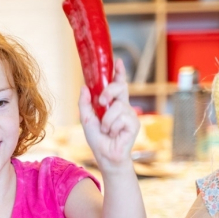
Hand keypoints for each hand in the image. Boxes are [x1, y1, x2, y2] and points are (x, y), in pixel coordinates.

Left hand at [79, 59, 139, 173]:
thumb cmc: (98, 139)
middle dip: (109, 91)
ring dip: (107, 121)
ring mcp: (130, 115)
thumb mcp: (86, 119)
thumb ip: (84, 103)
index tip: (118, 61)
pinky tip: (114, 135)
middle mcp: (124, 107)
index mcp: (113, 104)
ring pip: (117, 107)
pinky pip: (120, 117)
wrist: (105, 156)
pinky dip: (112, 127)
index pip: (118, 85)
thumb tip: (84, 87)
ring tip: (107, 131)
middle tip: (101, 102)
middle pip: (119, 88)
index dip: (119, 73)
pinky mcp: (134, 123)